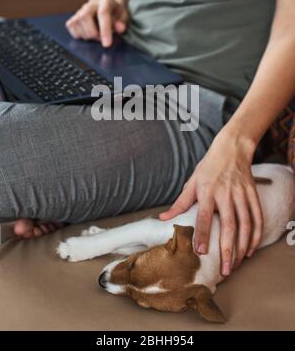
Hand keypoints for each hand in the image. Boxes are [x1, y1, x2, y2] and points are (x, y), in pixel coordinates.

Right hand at [66, 0, 128, 46]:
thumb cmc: (117, 15)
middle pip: (85, 16)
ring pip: (77, 22)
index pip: (103, 13)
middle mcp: (91, 3)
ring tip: (97, 36)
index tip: (106, 44)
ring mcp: (81, 9)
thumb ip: (122, 23)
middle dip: (93, 33)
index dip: (104, 30)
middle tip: (102, 39)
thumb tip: (120, 28)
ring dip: (87, 35)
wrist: (110, 9)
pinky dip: (78, 34)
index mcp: (106, 1)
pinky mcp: (74, 16)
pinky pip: (71, 26)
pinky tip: (87, 34)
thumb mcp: (125, 18)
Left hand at [160, 129, 262, 276]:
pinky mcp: (252, 194)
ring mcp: (241, 194)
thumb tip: (163, 218)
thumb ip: (180, 203)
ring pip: (246, 225)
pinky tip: (250, 249)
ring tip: (236, 264)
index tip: (201, 252)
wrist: (232, 148)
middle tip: (225, 270)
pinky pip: (257, 217)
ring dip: (242, 247)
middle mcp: (226, 193)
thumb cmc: (208, 167)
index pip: (204, 217)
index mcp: (207, 191)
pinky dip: (256, 235)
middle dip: (227, 250)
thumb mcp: (192, 182)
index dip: (203, 235)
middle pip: (229, 225)